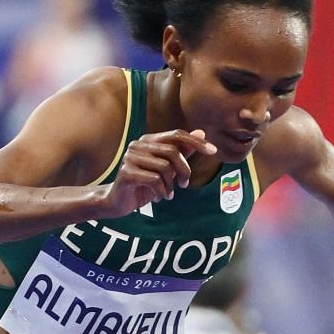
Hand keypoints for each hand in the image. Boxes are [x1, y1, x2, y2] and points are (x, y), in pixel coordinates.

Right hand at [94, 129, 215, 217]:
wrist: (119, 200)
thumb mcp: (168, 168)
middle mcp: (138, 145)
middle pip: (172, 152)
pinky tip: (160, 197)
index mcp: (149, 141)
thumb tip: (201, 132)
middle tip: (184, 185)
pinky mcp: (126, 172)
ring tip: (168, 193)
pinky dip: (162, 191)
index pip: (176, 135)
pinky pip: (154, 180)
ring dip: (171, 185)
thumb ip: (183, 151)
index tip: (214, 151)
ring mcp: (130, 157)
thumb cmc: (146, 183)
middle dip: (184, 171)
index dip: (195, 142)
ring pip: (165, 167)